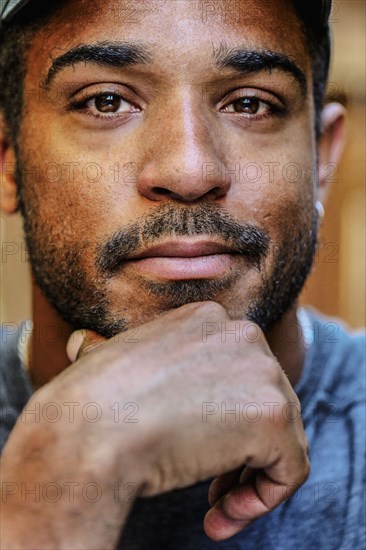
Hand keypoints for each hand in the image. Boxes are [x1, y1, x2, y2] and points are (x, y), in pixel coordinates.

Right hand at [67, 301, 309, 540]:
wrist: (86, 431)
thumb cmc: (89, 402)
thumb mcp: (113, 355)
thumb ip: (130, 352)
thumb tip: (86, 343)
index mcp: (206, 318)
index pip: (238, 371)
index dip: (222, 414)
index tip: (197, 445)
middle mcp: (241, 334)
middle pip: (264, 400)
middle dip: (240, 447)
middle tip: (212, 486)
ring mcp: (262, 371)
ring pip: (281, 435)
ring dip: (249, 477)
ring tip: (215, 506)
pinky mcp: (273, 416)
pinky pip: (290, 467)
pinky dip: (262, 499)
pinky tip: (220, 515)